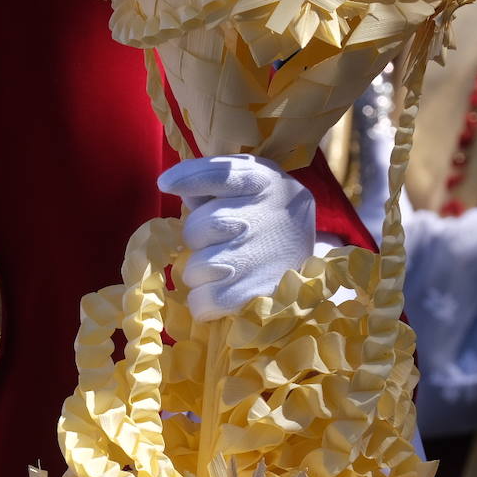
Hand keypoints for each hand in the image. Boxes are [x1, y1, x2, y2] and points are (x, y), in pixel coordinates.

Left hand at [157, 154, 315, 321]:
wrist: (311, 256)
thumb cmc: (266, 216)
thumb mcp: (251, 186)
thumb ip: (215, 182)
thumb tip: (175, 186)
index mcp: (262, 182)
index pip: (221, 174)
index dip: (189, 178)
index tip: (164, 184)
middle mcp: (262, 217)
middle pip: (198, 228)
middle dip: (197, 239)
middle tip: (216, 243)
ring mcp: (259, 257)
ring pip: (196, 269)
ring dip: (200, 273)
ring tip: (223, 271)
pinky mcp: (257, 293)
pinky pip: (203, 302)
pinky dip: (203, 302)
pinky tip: (219, 294)